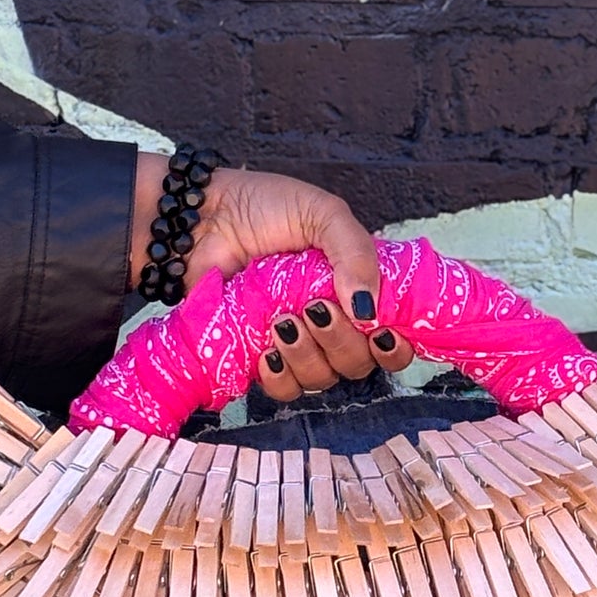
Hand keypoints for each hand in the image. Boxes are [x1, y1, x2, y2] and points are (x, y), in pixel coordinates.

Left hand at [129, 160, 413, 396]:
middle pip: (359, 364)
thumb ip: (357, 253)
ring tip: (284, 320)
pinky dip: (280, 376)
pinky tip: (268, 350)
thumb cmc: (263, 207)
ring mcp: (297, 343)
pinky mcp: (258, 357)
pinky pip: (282, 389)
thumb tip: (369, 310)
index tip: (381, 333)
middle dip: (343, 343)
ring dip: (309, 356)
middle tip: (316, 308)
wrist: (200, 218)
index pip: (393, 339)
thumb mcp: (322, 214)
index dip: (395, 348)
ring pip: (322, 379)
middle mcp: (333, 323)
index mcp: (357, 290)